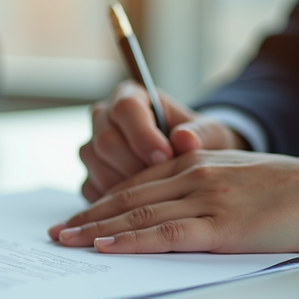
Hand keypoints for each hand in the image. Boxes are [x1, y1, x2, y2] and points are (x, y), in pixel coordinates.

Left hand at [52, 150, 298, 254]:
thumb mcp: (235, 178)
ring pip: (138, 215)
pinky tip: (106, 247)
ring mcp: (206, 198)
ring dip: (96, 230)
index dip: (102, 203)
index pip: (135, 184)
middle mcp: (193, 175)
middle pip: (128, 198)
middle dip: (87, 217)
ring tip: (67, 242)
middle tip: (57, 233)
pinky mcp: (221, 225)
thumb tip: (167, 211)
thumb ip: (199, 187)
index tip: (77, 218)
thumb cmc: (290, 192)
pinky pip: (166, 234)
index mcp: (194, 163)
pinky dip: (131, 241)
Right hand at [81, 80, 248, 201]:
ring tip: (155, 191)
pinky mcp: (89, 173)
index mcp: (130, 96)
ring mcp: (92, 146)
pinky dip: (114, 199)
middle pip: (105, 139)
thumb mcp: (208, 133)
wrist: (188, 162)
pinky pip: (90, 186)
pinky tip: (139, 202)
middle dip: (135, 164)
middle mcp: (104, 118)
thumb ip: (200, 133)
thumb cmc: (197, 141)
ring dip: (125, 184)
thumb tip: (185, 139)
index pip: (125, 108)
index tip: (167, 156)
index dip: (144, 135)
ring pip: (95, 164)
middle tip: (162, 179)